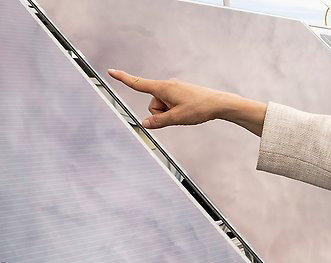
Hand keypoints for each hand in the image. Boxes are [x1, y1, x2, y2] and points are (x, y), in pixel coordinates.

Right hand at [107, 69, 236, 128]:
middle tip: (180, 114)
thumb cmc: (200, 108)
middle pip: (153, 105)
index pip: (138, 84)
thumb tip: (145, 124)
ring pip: (162, 107)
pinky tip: (188, 110)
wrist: (219, 103)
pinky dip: (175, 111)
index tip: (111, 71)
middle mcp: (167, 86)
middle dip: (161, 114)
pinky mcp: (180, 94)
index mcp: (163, 88)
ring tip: (186, 112)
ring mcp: (174, 89)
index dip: (123, 78)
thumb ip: (158, 122)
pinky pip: (170, 105)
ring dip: (170, 113)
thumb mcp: (177, 118)